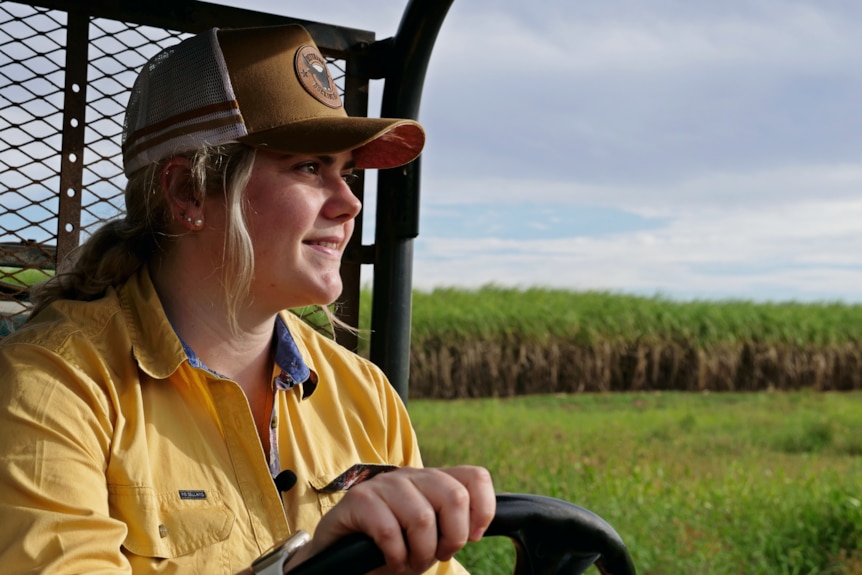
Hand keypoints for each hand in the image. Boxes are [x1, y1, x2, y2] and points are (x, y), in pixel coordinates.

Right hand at [286, 465, 494, 573]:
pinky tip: (391, 560)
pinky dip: (395, 555)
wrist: (342, 556)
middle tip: (435, 555)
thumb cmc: (391, 546)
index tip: (473, 537)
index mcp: (432, 480)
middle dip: (451, 537)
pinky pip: (389, 530)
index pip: (474, 477)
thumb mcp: (429, 535)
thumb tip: (478, 527)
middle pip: (454, 496)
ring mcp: (384, 484)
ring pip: (422, 517)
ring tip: (409, 561)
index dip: (484, 509)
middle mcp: (411, 475)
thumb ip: (451, 522)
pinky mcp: (359, 500)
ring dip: (420, 552)